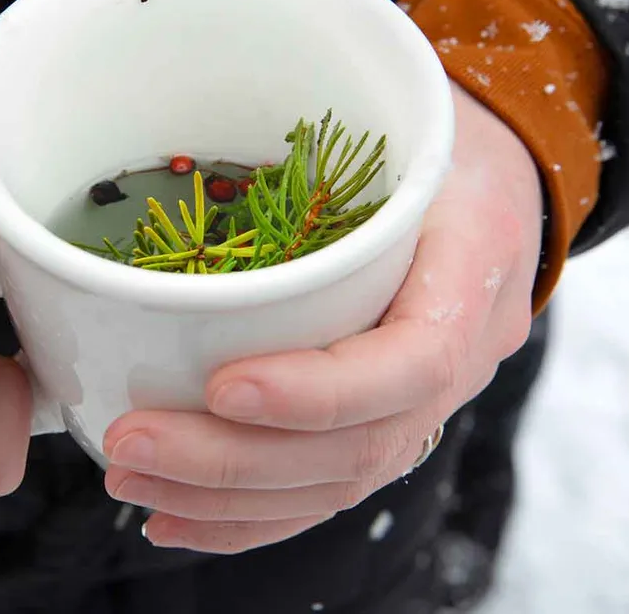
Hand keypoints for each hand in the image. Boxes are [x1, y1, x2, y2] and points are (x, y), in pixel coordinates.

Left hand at [102, 83, 543, 552]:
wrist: (498, 180)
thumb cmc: (433, 133)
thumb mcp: (401, 108)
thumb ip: (321, 147)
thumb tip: (179, 155)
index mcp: (474, 264)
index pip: (414, 361)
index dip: (317, 390)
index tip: (220, 387)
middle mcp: (465, 352)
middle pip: (359, 446)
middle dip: (234, 461)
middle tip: (129, 444)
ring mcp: (433, 401)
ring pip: (337, 484)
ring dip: (224, 498)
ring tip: (130, 481)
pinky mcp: (393, 421)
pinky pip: (329, 490)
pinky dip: (248, 518)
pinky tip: (173, 520)